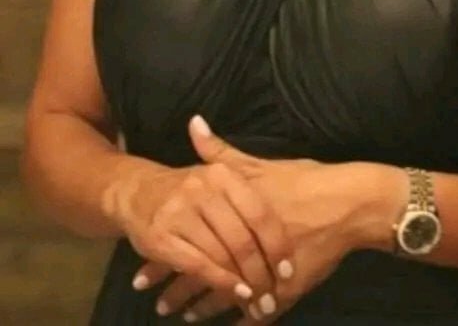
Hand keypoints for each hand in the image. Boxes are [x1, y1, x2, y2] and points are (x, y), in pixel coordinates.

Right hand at [115, 115, 294, 319]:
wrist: (137, 191)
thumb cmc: (190, 187)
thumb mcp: (220, 173)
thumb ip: (252, 175)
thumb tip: (302, 185)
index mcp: (223, 175)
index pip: (259, 214)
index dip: (276, 245)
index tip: (288, 270)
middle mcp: (203, 190)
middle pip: (242, 239)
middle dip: (260, 272)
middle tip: (272, 294)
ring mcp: (180, 213)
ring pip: (221, 255)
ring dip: (242, 284)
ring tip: (258, 302)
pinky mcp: (162, 237)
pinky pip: (198, 266)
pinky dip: (219, 283)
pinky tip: (235, 295)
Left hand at [133, 116, 385, 321]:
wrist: (349, 203)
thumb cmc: (303, 181)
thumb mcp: (259, 164)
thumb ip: (222, 152)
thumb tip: (193, 124)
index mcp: (232, 218)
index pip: (189, 245)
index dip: (165, 259)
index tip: (142, 269)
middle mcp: (243, 249)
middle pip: (202, 275)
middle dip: (176, 289)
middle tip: (155, 300)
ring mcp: (264, 274)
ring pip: (225, 297)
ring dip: (202, 307)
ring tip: (182, 315)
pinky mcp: (286, 290)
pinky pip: (255, 314)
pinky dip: (238, 321)